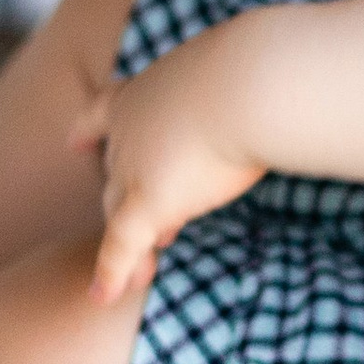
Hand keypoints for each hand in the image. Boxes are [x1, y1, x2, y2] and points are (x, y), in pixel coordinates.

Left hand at [75, 36, 265, 302]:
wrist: (253, 81)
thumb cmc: (262, 67)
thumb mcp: (244, 68)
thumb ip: (245, 85)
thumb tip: (287, 86)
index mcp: (147, 90)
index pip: (104, 111)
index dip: (89, 129)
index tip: (75, 142)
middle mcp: (129, 128)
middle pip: (118, 172)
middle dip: (129, 198)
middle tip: (158, 229)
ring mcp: (133, 165)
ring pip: (120, 212)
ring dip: (135, 243)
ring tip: (145, 272)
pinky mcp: (147, 202)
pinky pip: (121, 246)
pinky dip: (112, 273)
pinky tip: (103, 297)